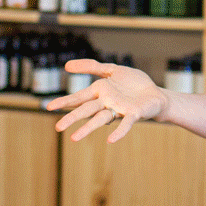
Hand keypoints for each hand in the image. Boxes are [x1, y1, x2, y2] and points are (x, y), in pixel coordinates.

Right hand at [45, 59, 166, 143]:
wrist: (156, 95)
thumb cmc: (134, 84)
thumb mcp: (112, 70)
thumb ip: (91, 66)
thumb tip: (66, 66)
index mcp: (100, 92)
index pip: (79, 97)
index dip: (65, 102)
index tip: (48, 107)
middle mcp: (106, 103)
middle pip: (86, 110)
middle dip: (72, 118)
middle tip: (58, 128)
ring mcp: (119, 110)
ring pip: (100, 119)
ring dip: (87, 128)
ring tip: (74, 138)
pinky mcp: (134, 114)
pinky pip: (125, 124)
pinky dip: (118, 132)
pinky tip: (110, 140)